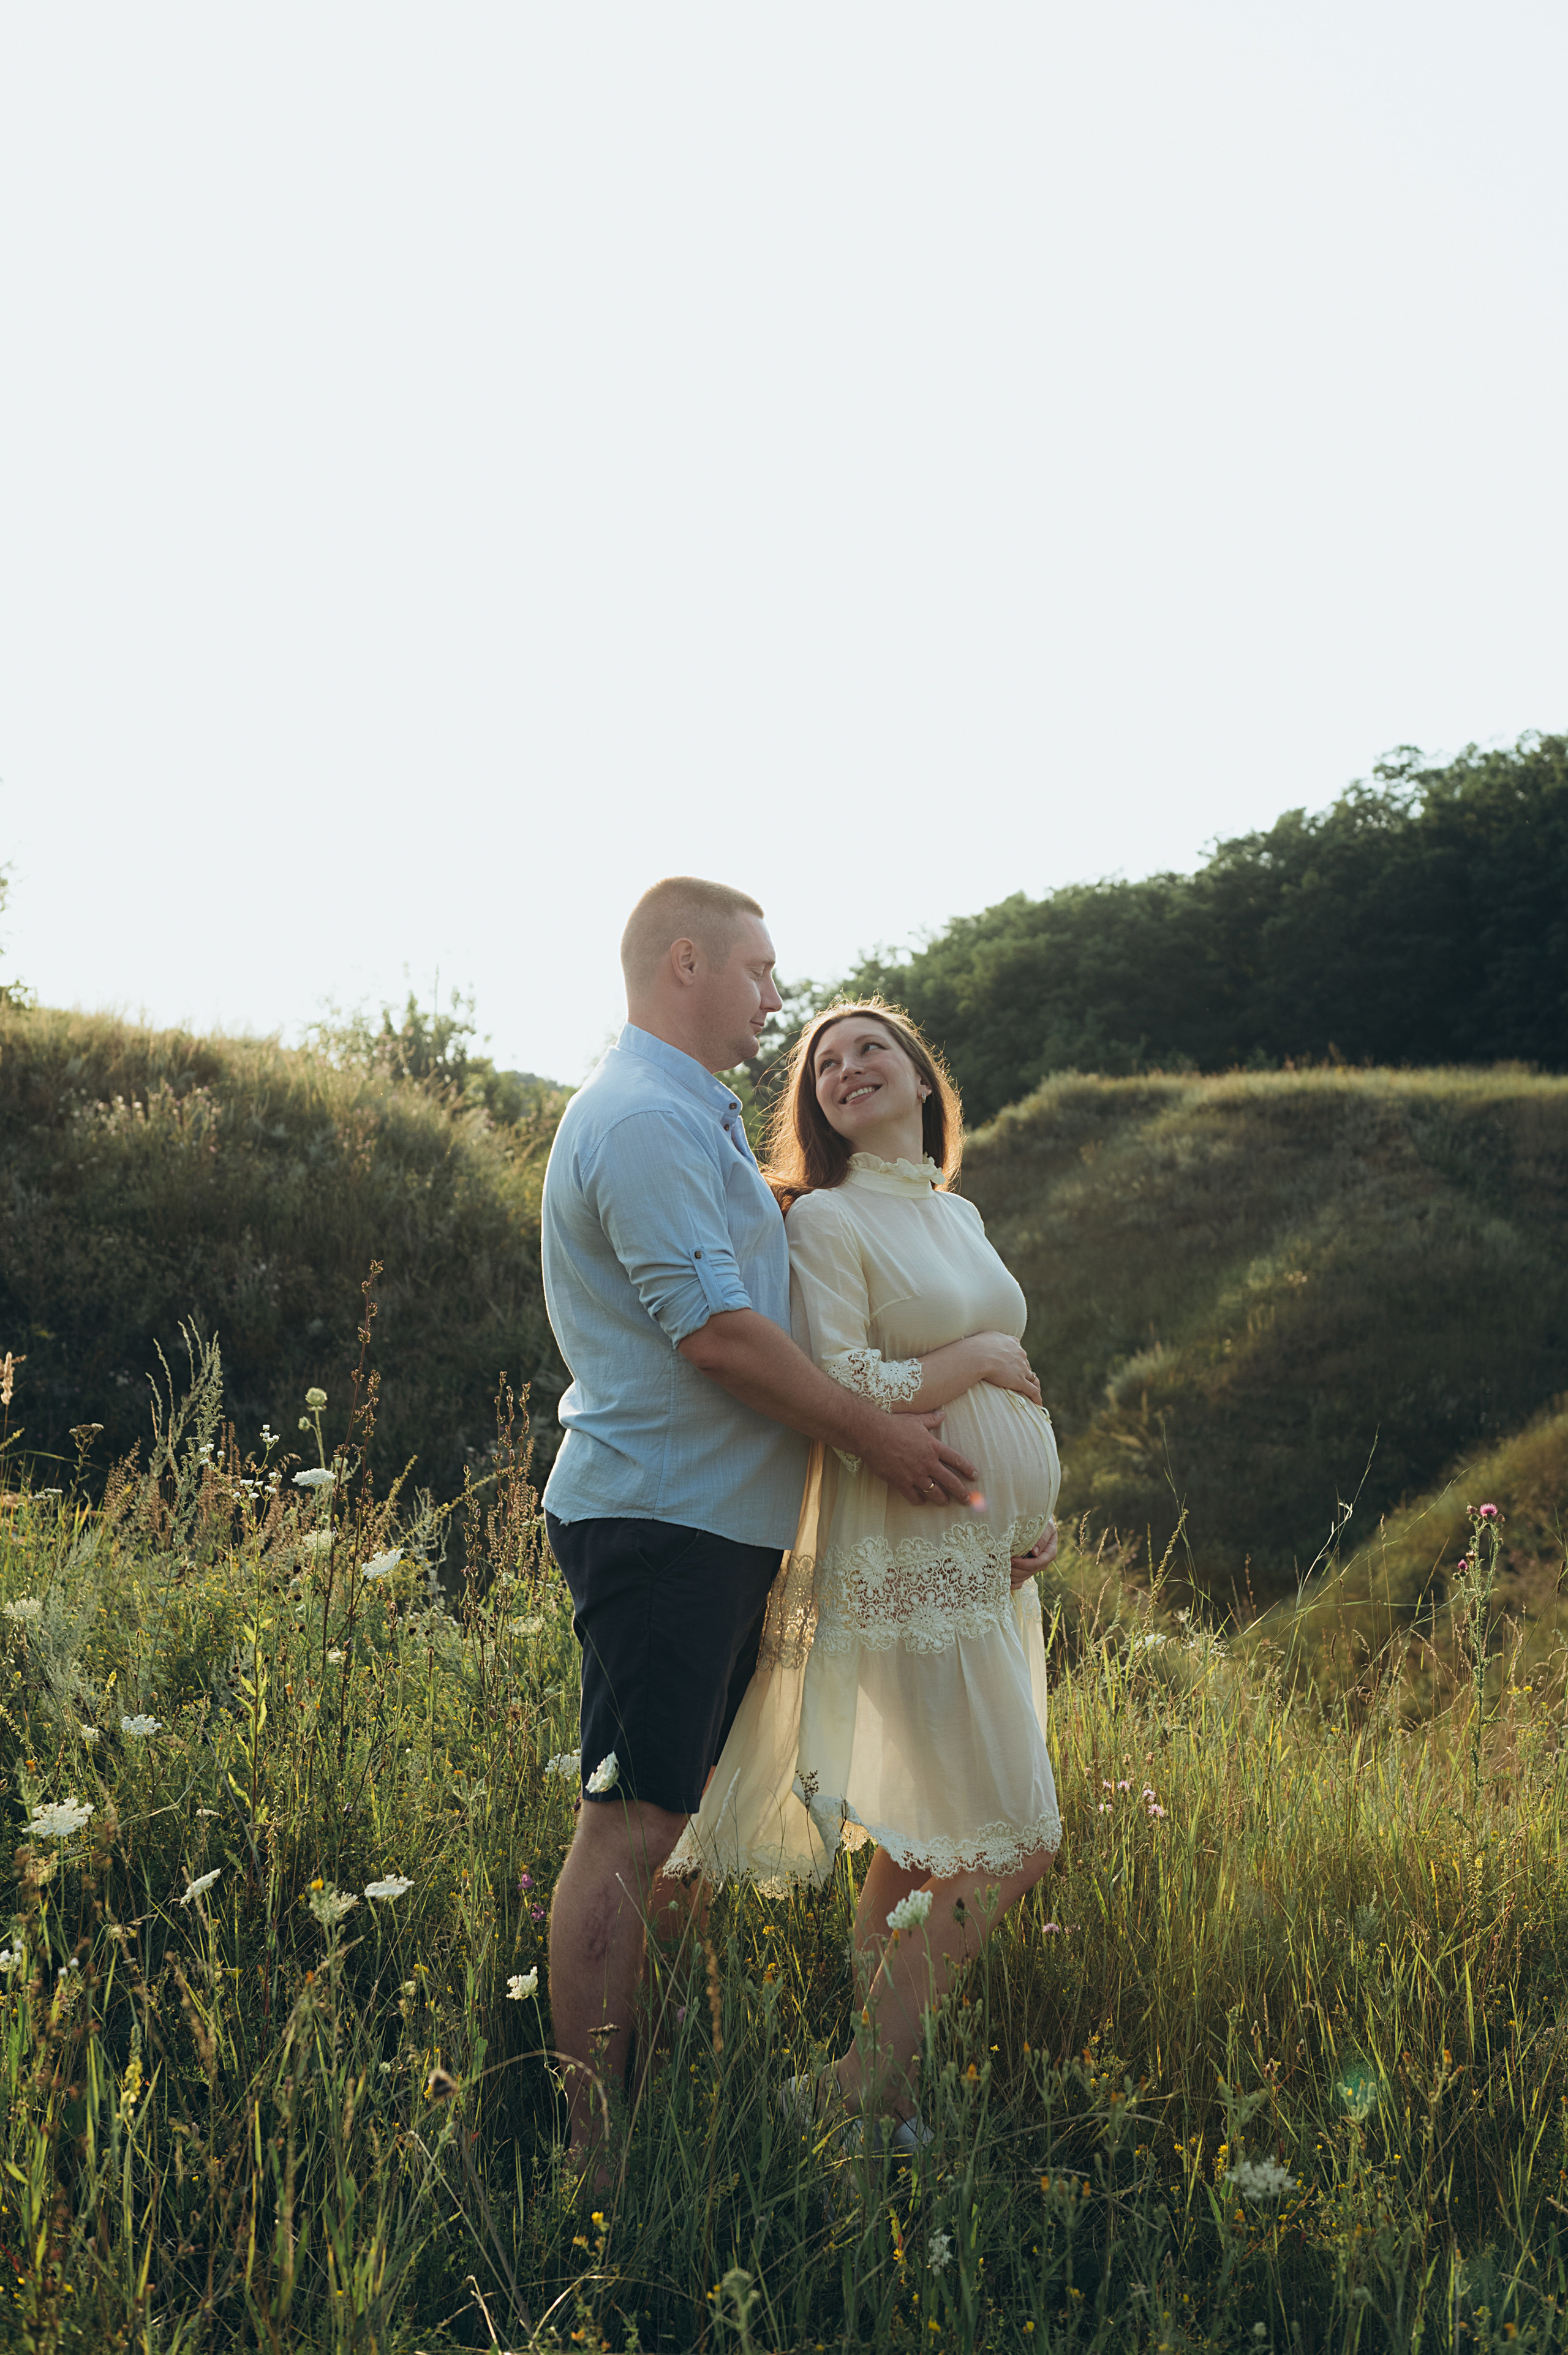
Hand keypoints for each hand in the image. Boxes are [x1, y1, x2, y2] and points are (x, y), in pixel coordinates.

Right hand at [856, 1408, 978, 1507]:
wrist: (872, 1434)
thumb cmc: (894, 1425)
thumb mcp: (916, 1420)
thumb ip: (931, 1419)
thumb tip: (942, 1413)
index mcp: (933, 1447)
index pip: (956, 1460)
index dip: (968, 1469)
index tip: (975, 1476)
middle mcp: (927, 1463)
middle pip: (950, 1481)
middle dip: (961, 1492)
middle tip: (967, 1499)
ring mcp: (915, 1474)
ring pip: (934, 1492)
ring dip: (942, 1499)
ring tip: (945, 1503)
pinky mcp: (901, 1482)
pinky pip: (913, 1497)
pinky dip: (919, 1501)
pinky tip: (921, 1502)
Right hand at [977, 1334, 1042, 1406]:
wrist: (977, 1355)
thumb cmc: (976, 1346)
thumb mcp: (986, 1337)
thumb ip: (991, 1340)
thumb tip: (985, 1343)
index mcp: (1013, 1343)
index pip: (1018, 1353)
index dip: (1017, 1360)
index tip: (1014, 1365)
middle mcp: (1020, 1354)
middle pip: (1026, 1365)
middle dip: (1024, 1372)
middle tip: (1021, 1380)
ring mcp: (1021, 1368)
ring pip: (1033, 1378)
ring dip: (1034, 1385)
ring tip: (1034, 1393)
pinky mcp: (1020, 1381)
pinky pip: (1032, 1390)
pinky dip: (1036, 1397)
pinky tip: (1038, 1403)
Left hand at [1009, 1519, 1057, 1589]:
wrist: (1037, 1524)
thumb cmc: (1041, 1522)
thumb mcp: (1045, 1527)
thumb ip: (1041, 1538)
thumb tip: (1034, 1552)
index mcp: (1050, 1553)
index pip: (1038, 1563)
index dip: (1024, 1564)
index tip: (1012, 1560)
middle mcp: (1043, 1562)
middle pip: (1029, 1572)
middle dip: (1015, 1570)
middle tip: (1003, 1564)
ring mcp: (1035, 1568)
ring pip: (1024, 1578)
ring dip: (1012, 1575)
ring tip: (1000, 1569)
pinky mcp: (1027, 1570)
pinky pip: (1020, 1583)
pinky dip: (1013, 1584)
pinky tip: (1004, 1581)